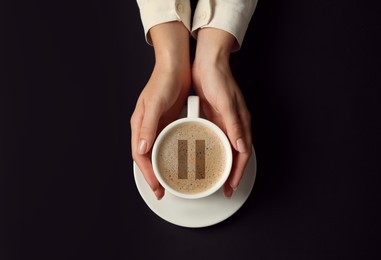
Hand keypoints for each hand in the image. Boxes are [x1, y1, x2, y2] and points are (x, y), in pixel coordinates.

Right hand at [131, 22, 190, 199]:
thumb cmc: (163, 81)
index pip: (140, 155)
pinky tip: (179, 161)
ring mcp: (158, 126)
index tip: (156, 187)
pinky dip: (171, 155)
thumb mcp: (155, 103)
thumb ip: (148, 125)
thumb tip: (142, 148)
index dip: (147, 173)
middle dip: (153, 176)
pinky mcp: (169, 122)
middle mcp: (147, 128)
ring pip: (157, 152)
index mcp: (139, 125)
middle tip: (162, 191)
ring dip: (162, 168)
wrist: (176, 66)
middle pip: (147, 157)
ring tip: (170, 181)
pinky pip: (168, 143)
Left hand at [192, 28, 251, 197]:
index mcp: (241, 122)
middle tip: (224, 188)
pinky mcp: (214, 118)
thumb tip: (241, 146)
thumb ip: (235, 125)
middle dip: (231, 173)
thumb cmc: (219, 79)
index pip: (243, 153)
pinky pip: (215, 140)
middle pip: (236, 154)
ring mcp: (224, 122)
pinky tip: (205, 157)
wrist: (207, 63)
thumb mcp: (227, 103)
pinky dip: (213, 151)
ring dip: (222, 164)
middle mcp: (234, 125)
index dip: (238, 171)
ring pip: (226, 149)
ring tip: (215, 178)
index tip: (231, 185)